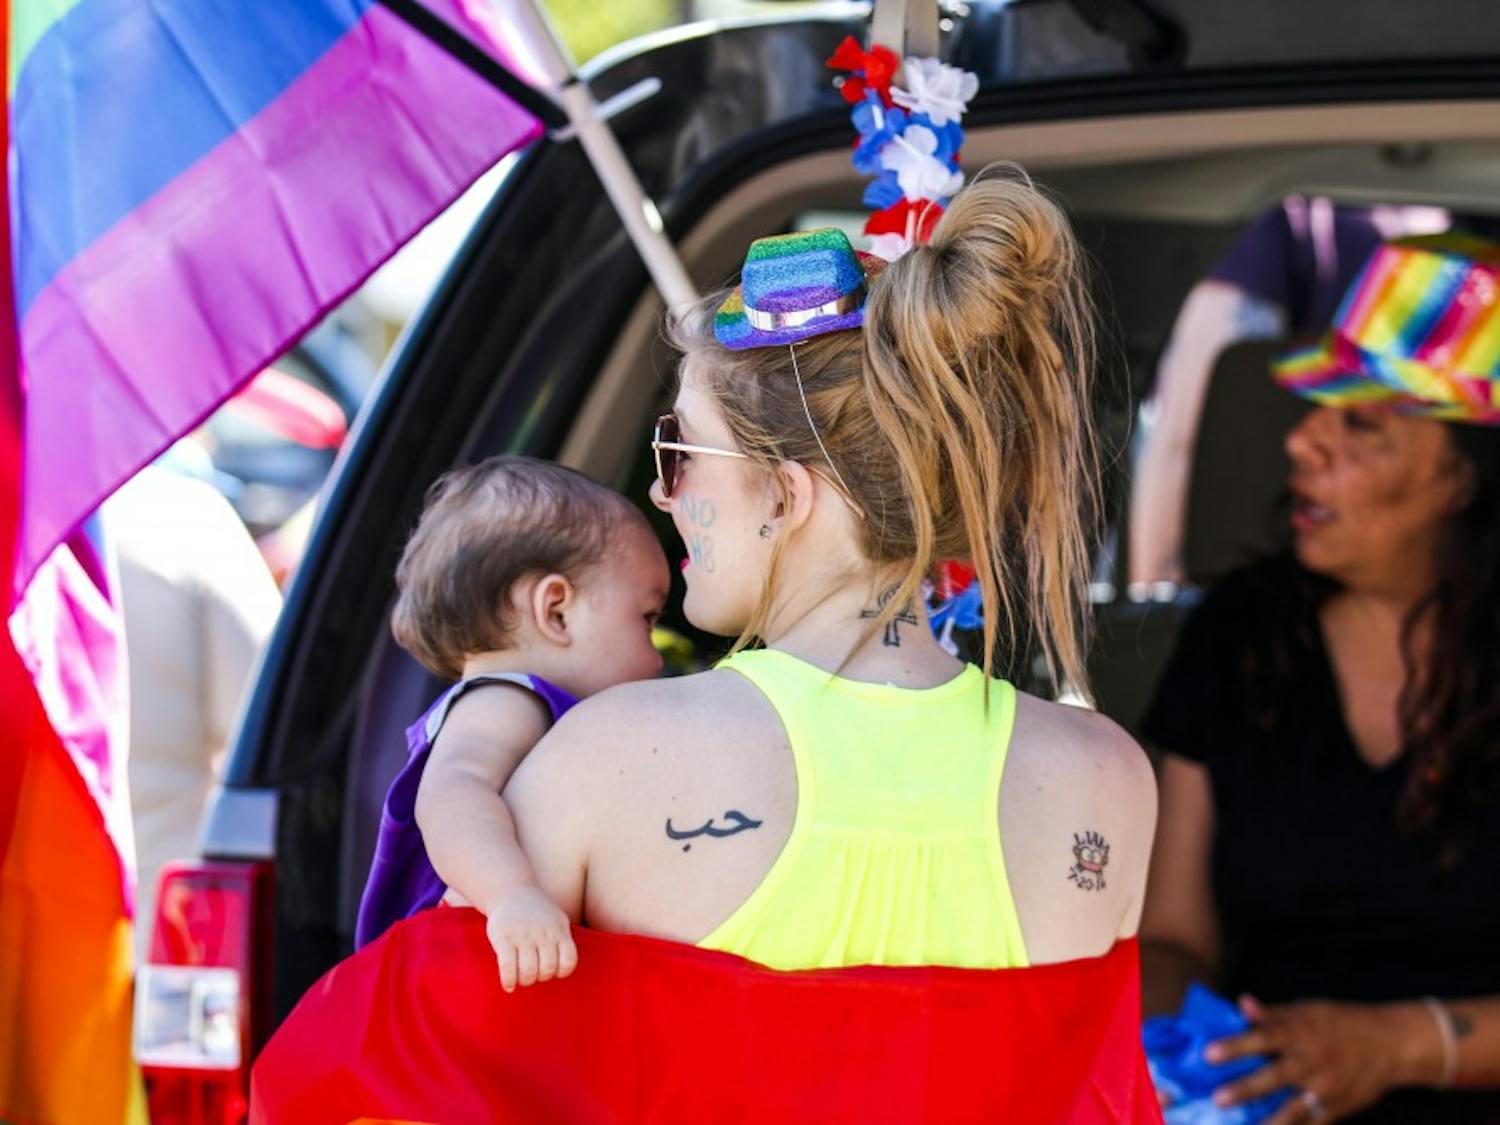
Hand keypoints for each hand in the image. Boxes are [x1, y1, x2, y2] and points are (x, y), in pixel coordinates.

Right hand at [484, 885, 577, 992]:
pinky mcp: (503, 938)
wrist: (511, 892)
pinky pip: (508, 967)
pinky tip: (508, 986)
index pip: (569, 961)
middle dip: (541, 978)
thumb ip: (563, 941)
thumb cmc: (537, 913)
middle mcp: (542, 932)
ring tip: (521, 978)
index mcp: (558, 929)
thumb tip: (564, 969)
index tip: (553, 970)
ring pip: (529, 972)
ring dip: (525, 981)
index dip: (561, 972)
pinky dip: (509, 981)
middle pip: (547, 969)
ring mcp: (523, 935)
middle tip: (534, 974)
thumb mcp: (557, 920)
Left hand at [1206, 996, 1427, 1122]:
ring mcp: (1326, 1089)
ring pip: (1293, 1110)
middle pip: (1274, 1078)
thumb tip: (1242, 1004)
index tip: (1208, 1054)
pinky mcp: (1337, 1110)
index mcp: (1300, 1033)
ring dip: (1268, 1122)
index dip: (1235, 1046)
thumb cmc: (1339, 1023)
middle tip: (1218, 1099)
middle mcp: (1312, 1062)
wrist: (1391, 1045)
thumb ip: (1273, 1015)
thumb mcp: (1307, 1012)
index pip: (1262, 1039)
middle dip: (1245, 1089)